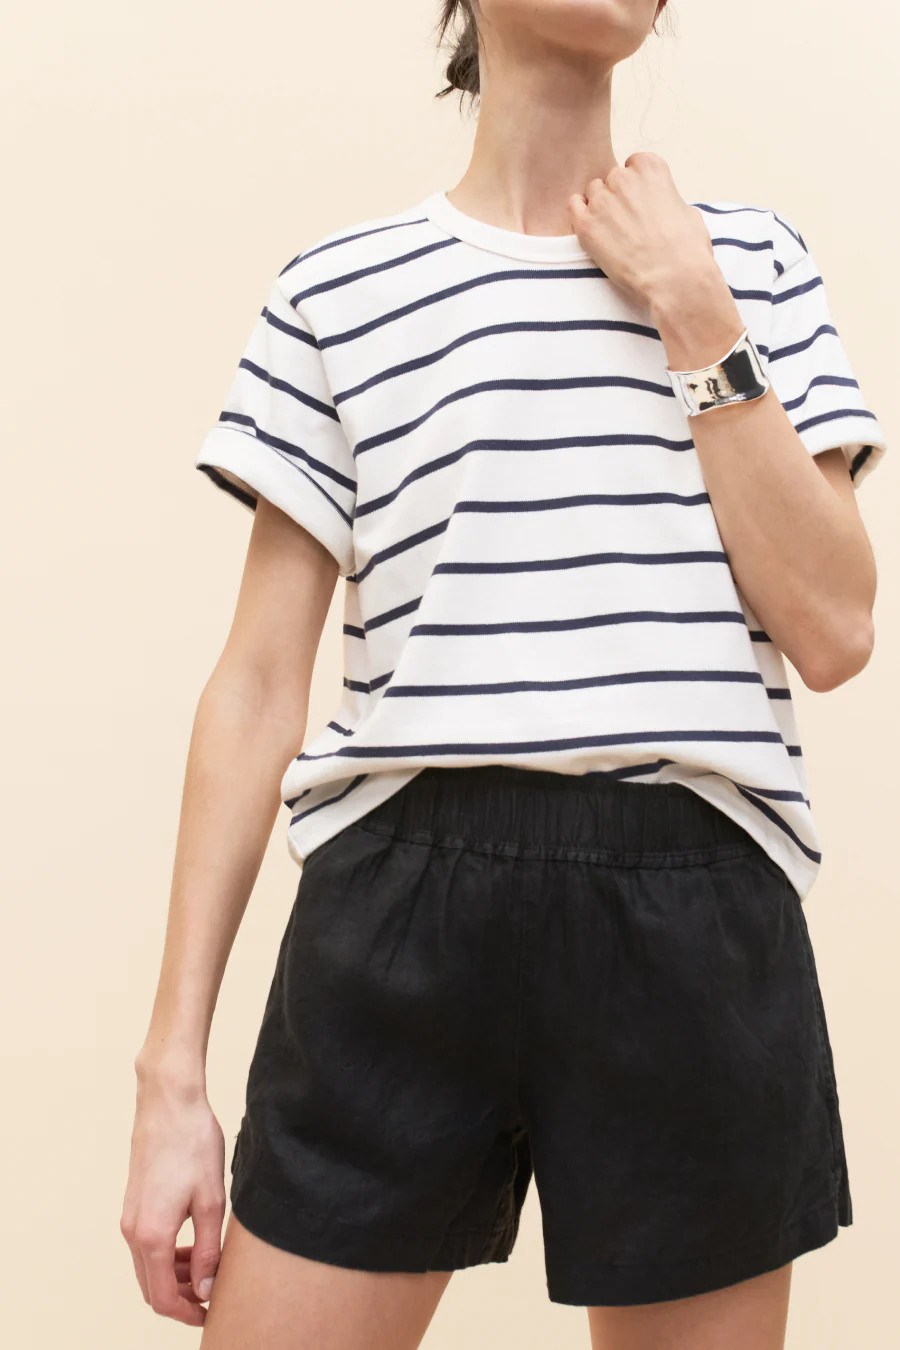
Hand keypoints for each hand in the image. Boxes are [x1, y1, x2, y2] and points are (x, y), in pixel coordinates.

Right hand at [120, 1066, 225, 1326]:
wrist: (169, 1102)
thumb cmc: (193, 1143)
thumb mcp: (211, 1200)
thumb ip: (208, 1249)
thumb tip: (205, 1288)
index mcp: (152, 1234)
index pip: (162, 1297)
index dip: (187, 1313)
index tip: (210, 1313)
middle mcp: (132, 1231)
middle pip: (151, 1287)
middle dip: (181, 1298)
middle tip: (213, 1294)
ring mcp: (129, 1217)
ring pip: (148, 1267)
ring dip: (175, 1277)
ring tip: (208, 1268)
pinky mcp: (133, 1204)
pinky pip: (146, 1246)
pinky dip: (167, 1256)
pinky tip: (193, 1245)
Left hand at [569, 152, 744, 369]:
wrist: (674, 279)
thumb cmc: (687, 250)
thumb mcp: (687, 210)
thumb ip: (666, 198)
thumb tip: (661, 203)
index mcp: (651, 168)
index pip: (633, 164)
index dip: (636, 185)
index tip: (641, 202)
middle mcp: (624, 178)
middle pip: (612, 178)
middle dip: (618, 196)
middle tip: (628, 222)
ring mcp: (602, 201)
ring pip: (593, 192)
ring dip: (600, 207)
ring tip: (614, 231)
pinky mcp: (586, 225)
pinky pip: (574, 207)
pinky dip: (581, 215)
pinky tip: (593, 229)